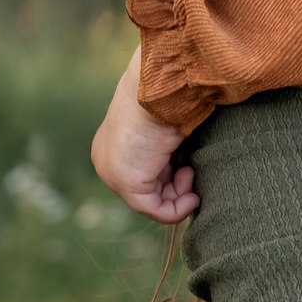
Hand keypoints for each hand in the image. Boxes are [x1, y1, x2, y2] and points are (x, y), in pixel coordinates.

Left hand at [91, 47, 198, 223]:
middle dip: (175, 185)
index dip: (170, 173)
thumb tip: (185, 163)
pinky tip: (192, 198)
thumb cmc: (165, 98)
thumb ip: (168, 145)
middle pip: (148, 187)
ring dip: (180, 194)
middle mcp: (109, 159)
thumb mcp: (166, 124)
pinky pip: (155, 210)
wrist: (155, 91)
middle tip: (190, 171)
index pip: (143, 169)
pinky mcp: (128, 184)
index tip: (189, 164)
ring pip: (153, 201)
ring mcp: (115, 174)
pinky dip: (177, 210)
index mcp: (114, 142)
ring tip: (191, 173)